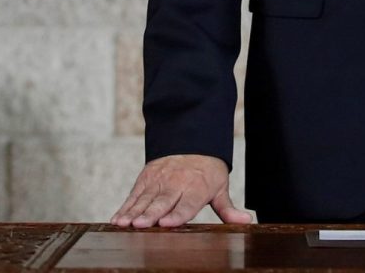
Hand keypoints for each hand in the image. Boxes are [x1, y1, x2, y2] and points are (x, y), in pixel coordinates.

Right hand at [111, 154, 251, 228]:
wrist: (190, 140)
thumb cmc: (207, 171)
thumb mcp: (220, 187)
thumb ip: (228, 209)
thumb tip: (247, 221)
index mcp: (196, 188)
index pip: (186, 204)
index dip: (176, 214)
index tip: (166, 223)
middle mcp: (176, 183)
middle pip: (162, 201)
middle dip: (150, 213)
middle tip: (139, 224)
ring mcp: (158, 180)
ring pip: (145, 198)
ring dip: (132, 211)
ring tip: (123, 223)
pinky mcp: (145, 178)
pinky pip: (134, 195)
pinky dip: (124, 207)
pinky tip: (117, 219)